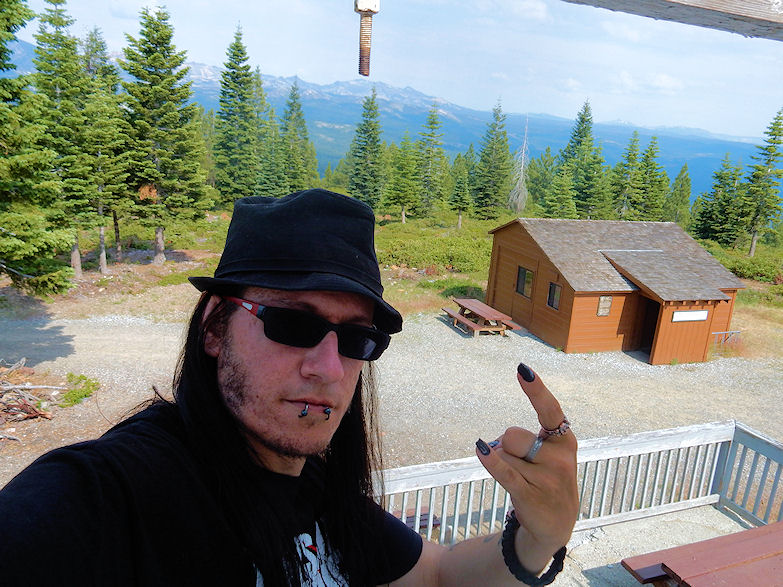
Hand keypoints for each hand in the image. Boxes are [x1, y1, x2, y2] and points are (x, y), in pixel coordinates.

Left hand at [475, 364, 578, 553]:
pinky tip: (481, 449)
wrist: (556, 524)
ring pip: (503, 453)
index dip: (535, 390)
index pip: (549, 409)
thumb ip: (526, 440)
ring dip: (503, 463)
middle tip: (523, 464)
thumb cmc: (547, 478)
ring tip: (522, 478)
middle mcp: (560, 457)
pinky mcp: (530, 494)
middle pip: (512, 434)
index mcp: (565, 440)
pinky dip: (490, 461)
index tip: (522, 370)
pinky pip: (503, 471)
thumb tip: (493, 446)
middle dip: (507, 446)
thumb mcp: (548, 455)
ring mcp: (547, 477)